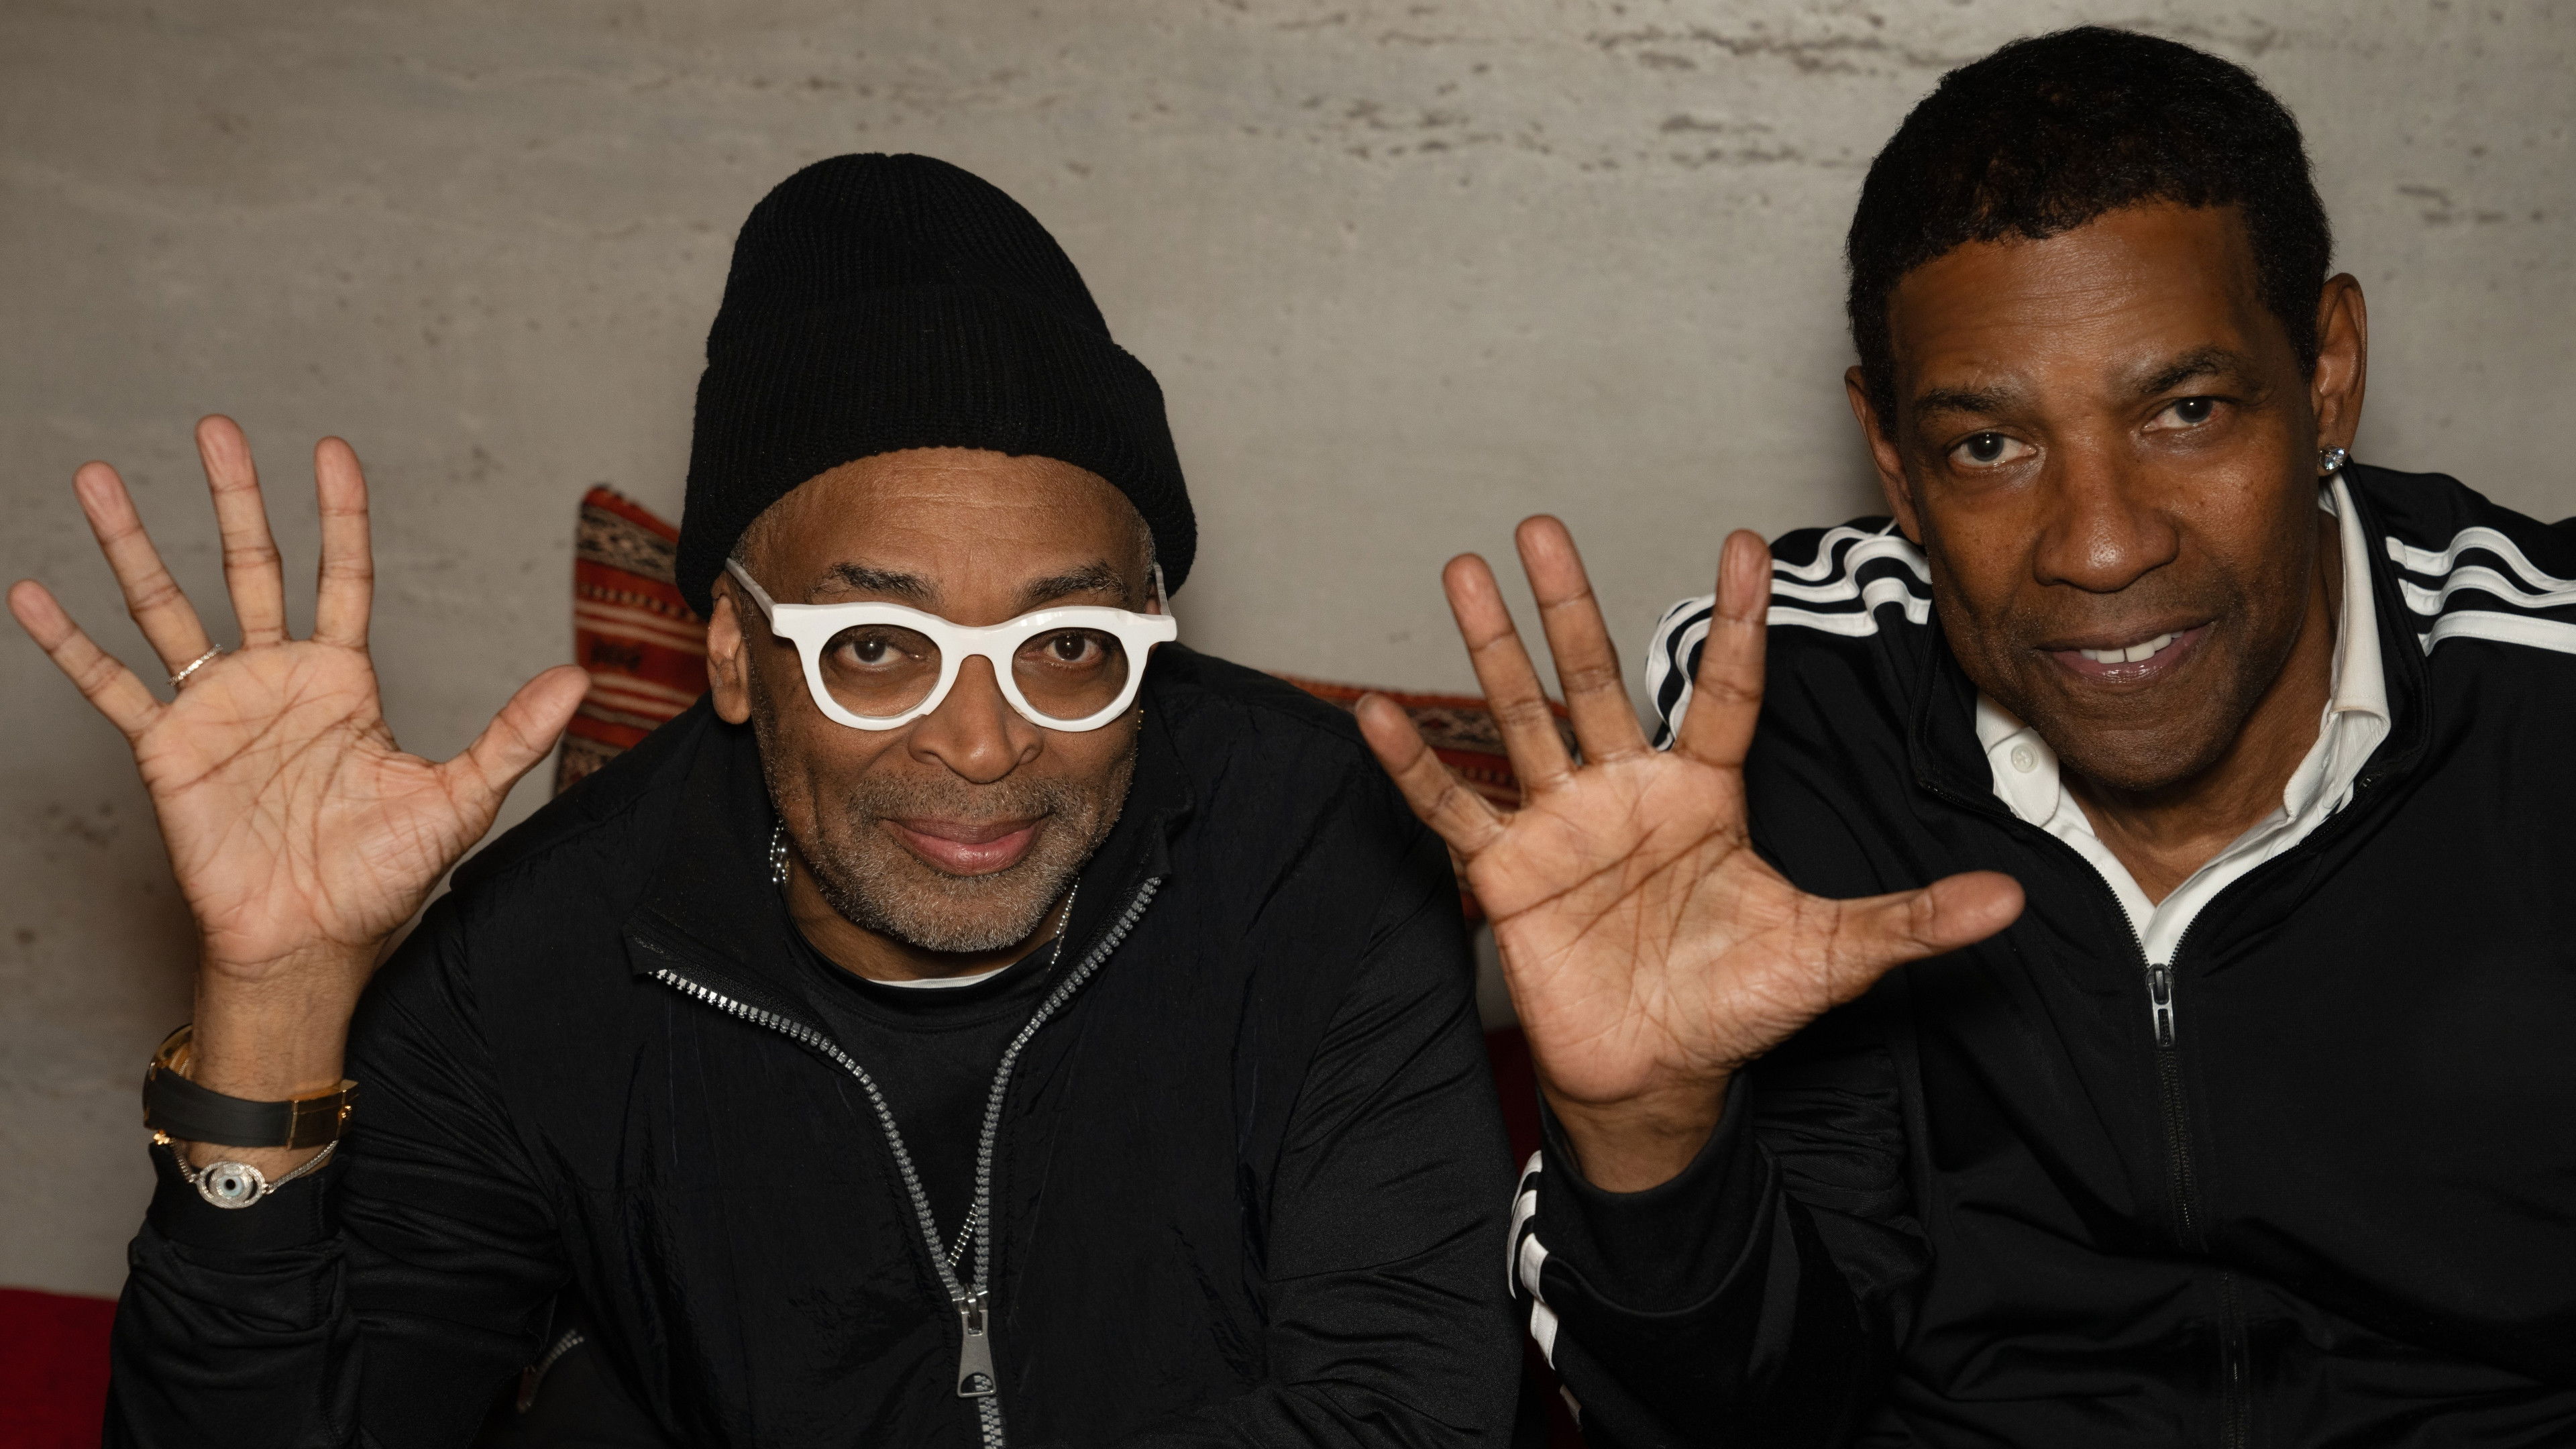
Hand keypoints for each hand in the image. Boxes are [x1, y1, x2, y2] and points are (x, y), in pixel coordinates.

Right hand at [9, 417, 588, 1127]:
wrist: (313, 942)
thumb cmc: (383, 878)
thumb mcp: (460, 799)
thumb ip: (513, 736)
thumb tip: (579, 679)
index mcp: (343, 681)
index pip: (342, 576)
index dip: (337, 514)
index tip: (328, 448)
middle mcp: (277, 680)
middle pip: (252, 568)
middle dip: (234, 498)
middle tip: (214, 427)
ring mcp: (217, 708)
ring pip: (168, 608)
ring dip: (132, 544)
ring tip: (98, 477)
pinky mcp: (166, 749)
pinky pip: (109, 686)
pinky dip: (70, 643)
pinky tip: (33, 593)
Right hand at [1358, 520, 2020, 1190]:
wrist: (1660, 1076)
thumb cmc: (1737, 1005)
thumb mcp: (1834, 956)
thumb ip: (1911, 920)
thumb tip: (2012, 902)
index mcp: (1703, 793)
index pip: (1723, 689)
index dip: (1736, 623)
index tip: (1744, 545)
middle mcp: (1626, 791)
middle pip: (1594, 676)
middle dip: (1569, 603)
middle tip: (1541, 526)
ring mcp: (1561, 825)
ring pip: (1521, 717)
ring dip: (1491, 647)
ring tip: (1462, 571)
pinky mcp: (1506, 874)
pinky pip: (1453, 808)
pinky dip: (1415, 766)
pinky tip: (1379, 712)